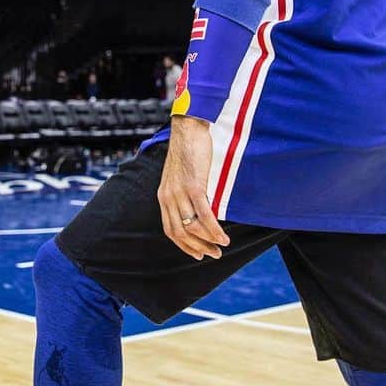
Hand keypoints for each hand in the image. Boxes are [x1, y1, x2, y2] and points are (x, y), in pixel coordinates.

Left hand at [157, 116, 230, 259]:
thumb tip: (196, 208)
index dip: (184, 245)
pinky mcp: (194, 187)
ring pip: (192, 227)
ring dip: (208, 241)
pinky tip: (222, 236)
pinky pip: (204, 215)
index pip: (170, 229)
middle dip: (197, 248)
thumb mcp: (179, 176)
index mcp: (163, 197)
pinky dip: (213, 229)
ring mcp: (180, 193)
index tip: (197, 254)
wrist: (188, 130)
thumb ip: (183, 193)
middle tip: (213, 255)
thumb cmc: (187, 151)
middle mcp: (169, 198)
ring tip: (222, 246)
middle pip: (180, 232)